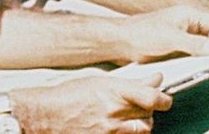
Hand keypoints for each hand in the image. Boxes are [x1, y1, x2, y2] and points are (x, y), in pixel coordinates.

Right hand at [14, 75, 170, 133]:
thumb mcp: (101, 81)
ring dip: (141, 125)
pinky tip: (120, 128)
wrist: (45, 116)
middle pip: (148, 116)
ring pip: (141, 131)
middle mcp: (113, 113)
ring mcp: (108, 131)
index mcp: (113, 92)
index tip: (164, 98)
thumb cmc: (69, 95)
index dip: (163, 99)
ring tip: (131, 120)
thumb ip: (131, 83)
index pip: (151, 97)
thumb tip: (155, 79)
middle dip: (149, 112)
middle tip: (143, 108)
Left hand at [115, 5, 208, 63]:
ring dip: (202, 60)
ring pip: (201, 49)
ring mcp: (181, 37)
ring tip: (201, 71)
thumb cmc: (142, 34)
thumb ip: (194, 43)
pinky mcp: (174, 49)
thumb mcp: (170, 38)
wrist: (120, 42)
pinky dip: (192, 64)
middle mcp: (187, 25)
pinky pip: (190, 57)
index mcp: (188, 15)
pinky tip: (188, 72)